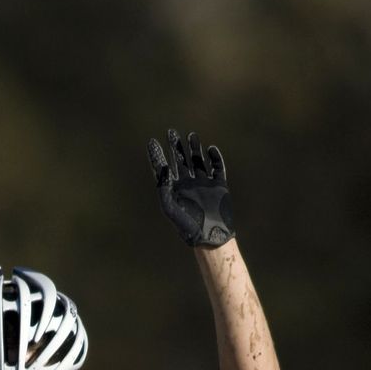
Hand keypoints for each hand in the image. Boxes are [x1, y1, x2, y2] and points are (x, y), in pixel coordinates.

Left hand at [148, 129, 234, 247]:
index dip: (157, 155)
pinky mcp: (219, 186)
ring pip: (198, 160)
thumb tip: (162, 167)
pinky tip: (210, 149)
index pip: (163, 168)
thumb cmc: (186, 226)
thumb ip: (164, 188)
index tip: (152, 141)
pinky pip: (217, 167)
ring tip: (190, 135)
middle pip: (180, 160)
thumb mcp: (170, 208)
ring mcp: (204, 183)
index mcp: (174, 189)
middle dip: (176, 146)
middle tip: (171, 132)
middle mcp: (188, 184)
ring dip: (194, 148)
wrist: (210, 237)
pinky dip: (215, 158)